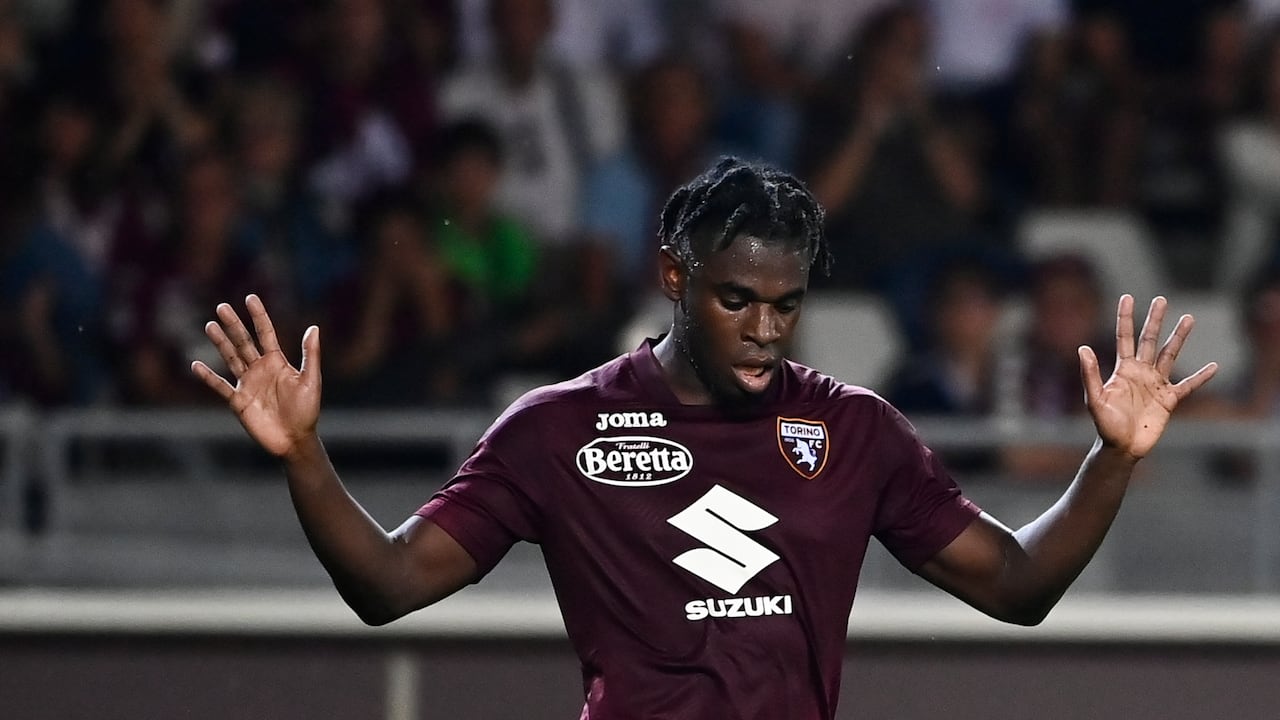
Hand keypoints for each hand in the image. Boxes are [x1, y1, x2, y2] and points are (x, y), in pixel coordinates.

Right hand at [191, 294, 321, 457]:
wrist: (295, 440)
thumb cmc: (307, 411)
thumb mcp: (311, 380)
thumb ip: (310, 355)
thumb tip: (313, 327)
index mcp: (277, 362)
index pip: (266, 333)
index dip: (258, 316)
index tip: (250, 297)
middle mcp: (260, 369)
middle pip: (244, 341)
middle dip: (233, 325)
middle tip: (222, 306)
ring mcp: (247, 384)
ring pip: (230, 358)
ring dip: (220, 343)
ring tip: (209, 325)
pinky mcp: (238, 401)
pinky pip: (220, 386)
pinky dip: (208, 377)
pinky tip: (195, 365)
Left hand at [1078, 295, 1217, 459]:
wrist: (1122, 448)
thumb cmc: (1105, 425)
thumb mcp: (1094, 400)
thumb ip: (1090, 375)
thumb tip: (1082, 348)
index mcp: (1123, 370)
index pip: (1124, 337)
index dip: (1125, 317)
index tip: (1128, 297)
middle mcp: (1140, 372)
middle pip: (1150, 340)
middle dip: (1155, 320)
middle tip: (1162, 299)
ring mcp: (1156, 384)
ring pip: (1171, 355)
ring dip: (1180, 338)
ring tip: (1189, 318)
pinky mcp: (1170, 400)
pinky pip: (1188, 385)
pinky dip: (1201, 377)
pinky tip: (1213, 367)